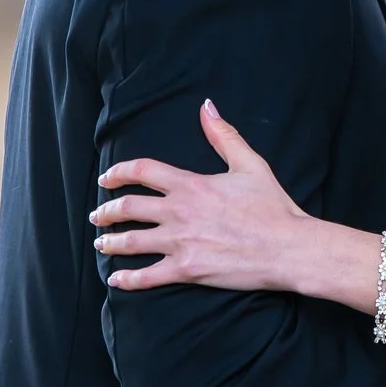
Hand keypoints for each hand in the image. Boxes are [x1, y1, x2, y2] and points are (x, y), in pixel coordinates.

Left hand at [92, 101, 310, 291]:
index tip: (106, 178)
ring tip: (102, 243)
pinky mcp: (187, 270)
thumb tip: (206, 107)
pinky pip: (148, 276)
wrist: (287, 246)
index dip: (118, 172)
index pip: (142, 170)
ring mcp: (180, 242)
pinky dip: (128, 279)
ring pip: (131, 242)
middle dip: (107, 211)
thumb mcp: (250, 164)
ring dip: (111, 242)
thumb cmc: (273, 207)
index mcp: (191, 184)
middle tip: (97, 215)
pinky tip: (116, 279)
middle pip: (128, 207)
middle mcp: (179, 212)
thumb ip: (224, 136)